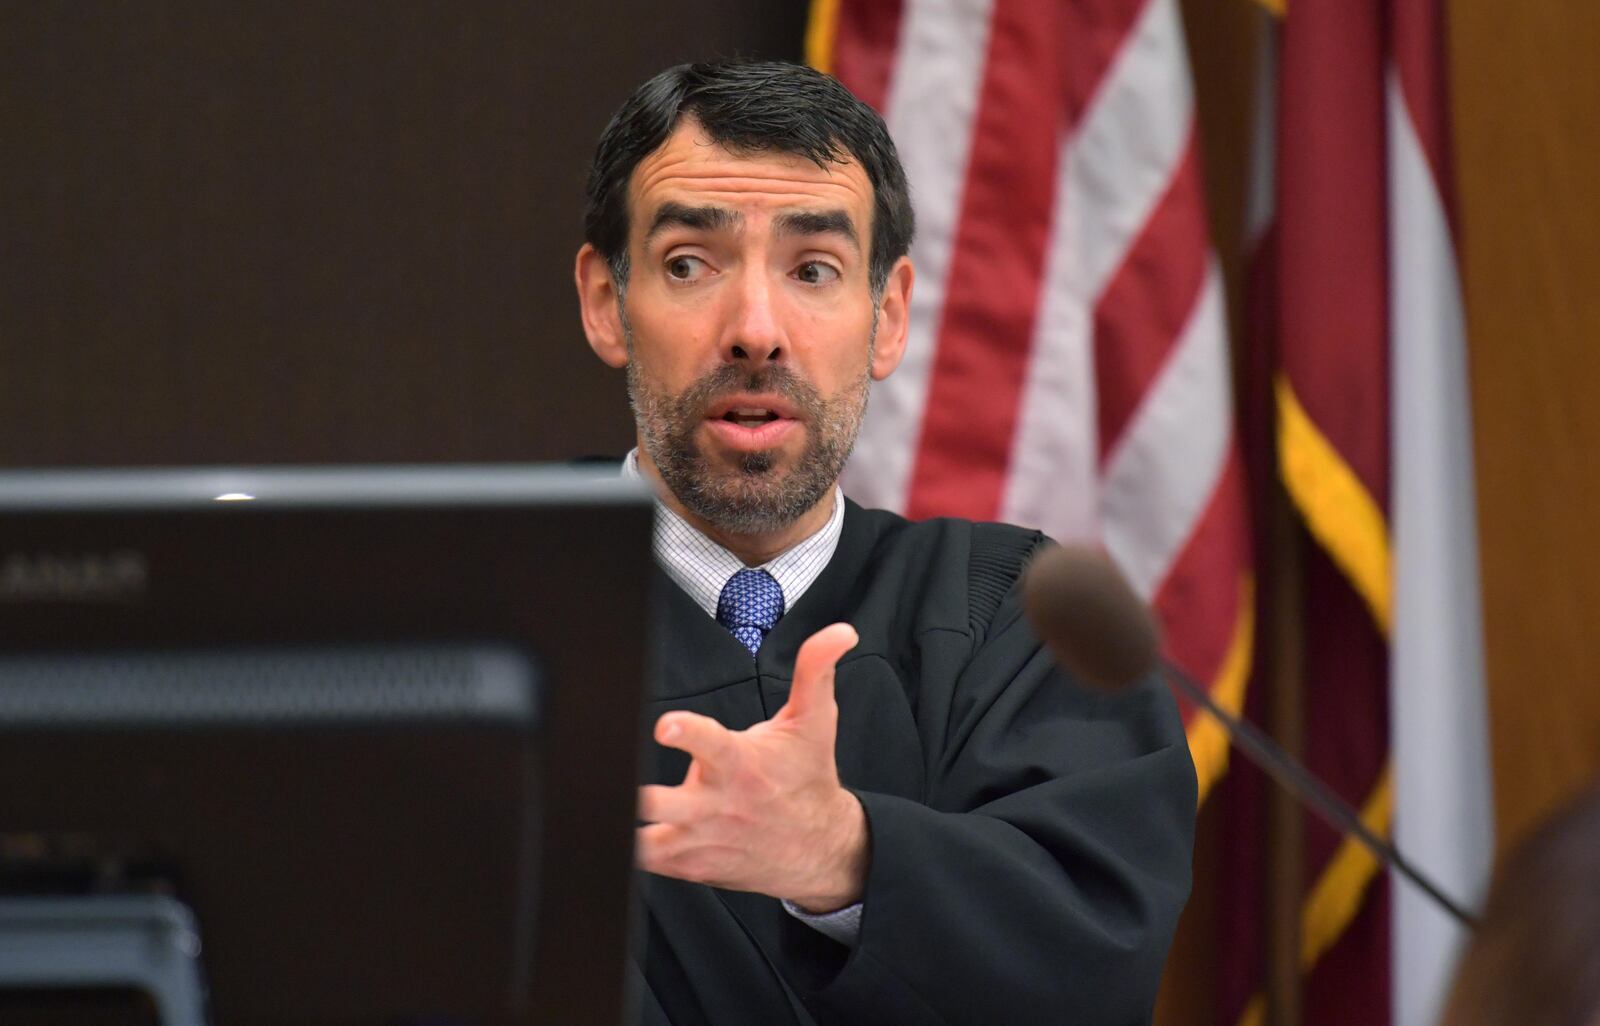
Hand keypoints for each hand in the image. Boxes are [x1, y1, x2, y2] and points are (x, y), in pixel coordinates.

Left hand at [636, 622, 867, 911]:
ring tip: (596, 806)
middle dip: (639, 796)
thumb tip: (840, 631)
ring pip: (646, 842)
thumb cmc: (809, 778)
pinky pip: (645, 861)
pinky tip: (611, 825)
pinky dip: (625, 848)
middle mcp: (716, 805)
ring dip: (622, 826)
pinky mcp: (689, 865)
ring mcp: (700, 839)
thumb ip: (814, 670)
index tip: (664, 726)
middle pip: (663, 804)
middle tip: (614, 777)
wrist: (820, 848)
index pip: (711, 744)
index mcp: (740, 764)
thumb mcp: (815, 722)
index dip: (686, 733)